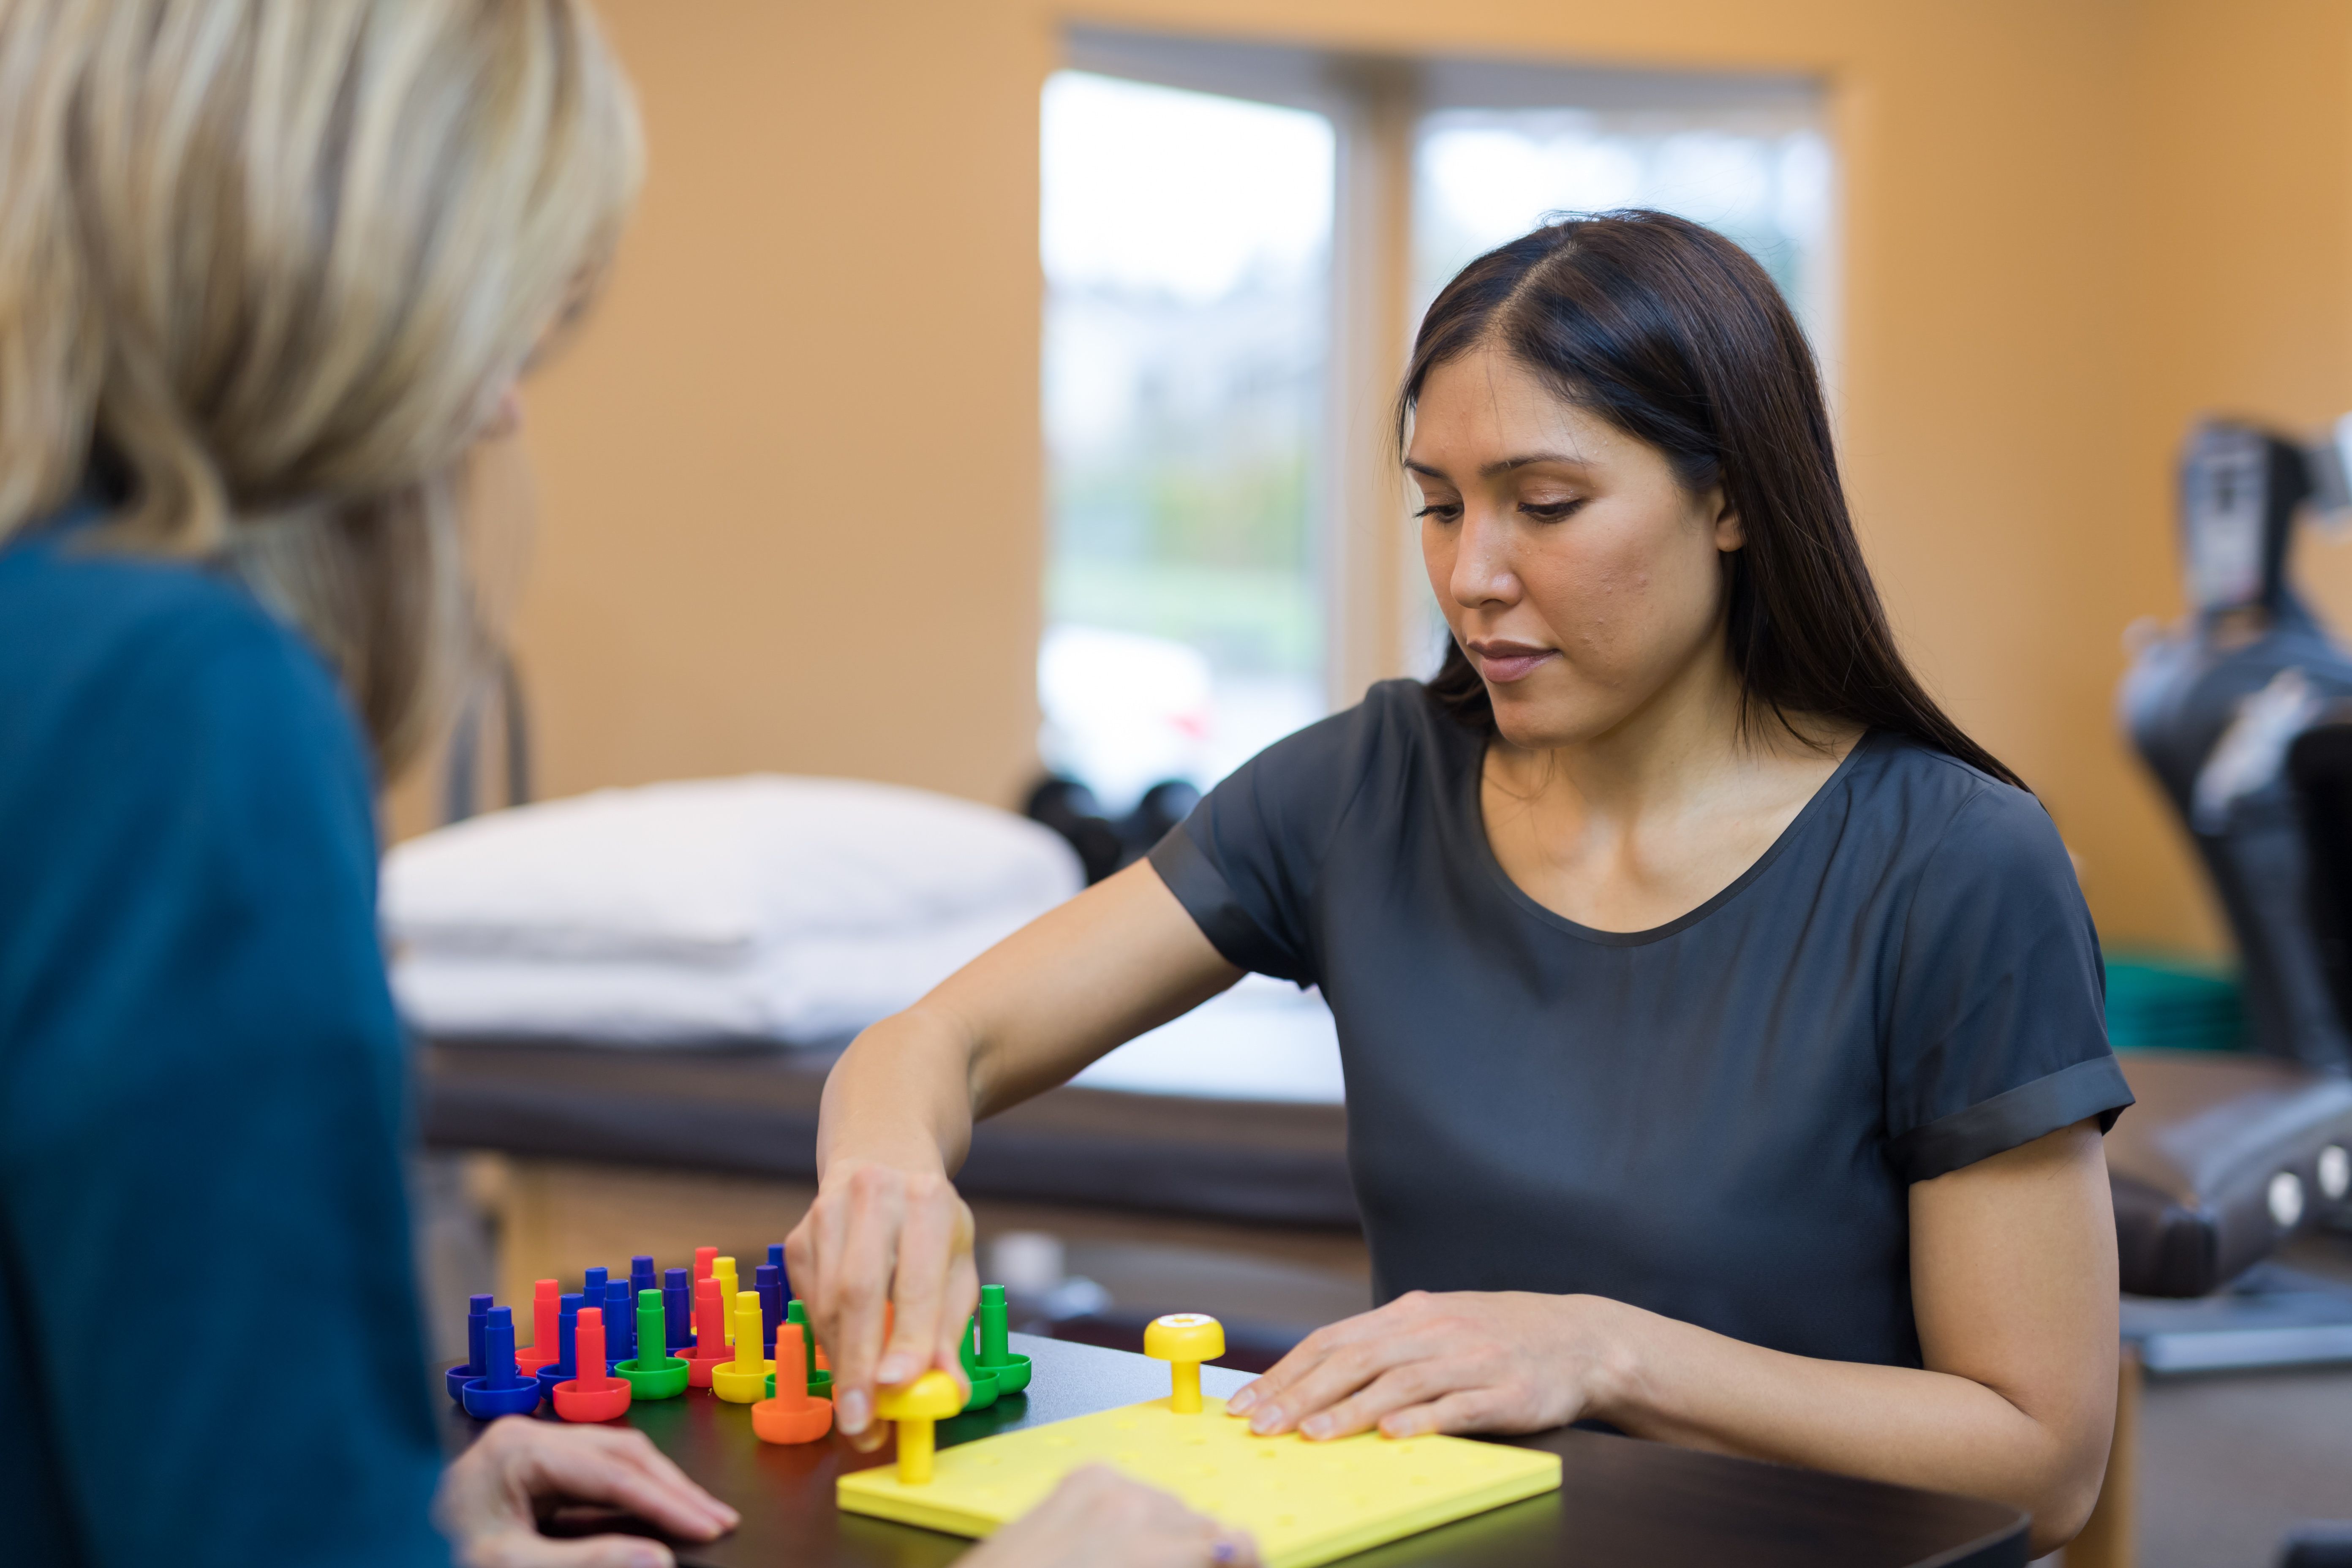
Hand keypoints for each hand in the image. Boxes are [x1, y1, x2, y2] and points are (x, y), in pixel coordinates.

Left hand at [435, 1417, 738, 1566]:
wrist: (391, 1555)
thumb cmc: (436, 1556)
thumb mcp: (511, 1567)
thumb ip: (586, 1562)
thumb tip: (658, 1560)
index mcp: (517, 1449)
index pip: (612, 1472)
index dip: (668, 1501)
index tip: (710, 1526)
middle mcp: (527, 1436)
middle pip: (622, 1453)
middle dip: (674, 1489)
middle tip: (719, 1520)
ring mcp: (530, 1451)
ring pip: (615, 1460)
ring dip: (660, 1490)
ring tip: (702, 1516)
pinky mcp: (532, 1474)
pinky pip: (595, 1478)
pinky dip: (632, 1497)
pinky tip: (662, 1513)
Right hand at [784, 1158, 979, 1448]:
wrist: (882, 1157)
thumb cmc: (930, 1225)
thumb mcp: (957, 1265)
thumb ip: (951, 1329)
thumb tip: (947, 1392)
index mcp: (928, 1201)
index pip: (916, 1280)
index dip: (908, 1337)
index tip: (898, 1388)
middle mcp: (873, 1199)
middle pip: (857, 1293)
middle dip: (859, 1366)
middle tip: (863, 1423)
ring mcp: (826, 1215)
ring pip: (826, 1306)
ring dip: (842, 1367)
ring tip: (862, 1413)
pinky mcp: (797, 1237)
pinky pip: (808, 1306)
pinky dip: (828, 1345)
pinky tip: (848, 1363)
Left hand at [960, 1466, 1257, 1567]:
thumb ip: (1185, 1565)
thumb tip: (1225, 1558)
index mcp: (1152, 1550)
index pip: (1236, 1544)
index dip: (1248, 1559)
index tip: (1247, 1566)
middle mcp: (1136, 1507)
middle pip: (1202, 1523)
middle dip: (1199, 1552)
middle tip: (1181, 1565)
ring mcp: (1108, 1483)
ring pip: (1170, 1504)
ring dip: (1168, 1532)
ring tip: (1141, 1559)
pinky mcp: (1085, 1474)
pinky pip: (1135, 1488)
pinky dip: (1135, 1513)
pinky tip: (1116, 1540)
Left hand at [1224, 1290, 1625, 1441]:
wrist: (1579, 1337)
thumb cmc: (1494, 1337)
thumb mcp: (1435, 1327)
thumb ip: (1382, 1347)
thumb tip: (1314, 1376)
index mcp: (1409, 1315)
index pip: (1333, 1340)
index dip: (1286, 1371)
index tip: (1247, 1402)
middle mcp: (1434, 1331)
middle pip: (1355, 1360)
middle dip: (1302, 1394)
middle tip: (1262, 1425)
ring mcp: (1471, 1360)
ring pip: (1400, 1382)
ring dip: (1352, 1410)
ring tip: (1313, 1435)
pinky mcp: (1507, 1392)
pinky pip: (1459, 1406)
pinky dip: (1424, 1418)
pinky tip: (1395, 1433)